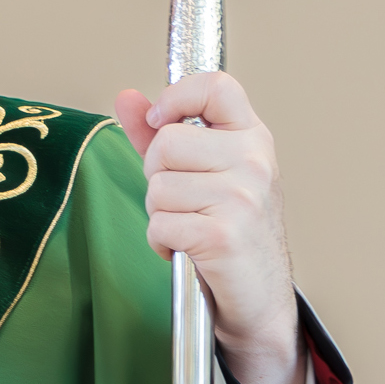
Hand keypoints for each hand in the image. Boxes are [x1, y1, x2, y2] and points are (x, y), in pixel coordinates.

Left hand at [114, 72, 302, 383]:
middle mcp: (254, 161)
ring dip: (160, 214)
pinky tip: (188, 249)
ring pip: (158, 187)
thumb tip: (125, 97)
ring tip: (190, 226)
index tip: (160, 121)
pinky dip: (162, 242)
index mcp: (252, 137)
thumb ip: (160, 134)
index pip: (216, 86)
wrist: (259, 297)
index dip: (177, 97)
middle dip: (157, 177)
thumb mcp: (200, 173)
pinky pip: (160, 224)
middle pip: (165, 143)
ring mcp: (244, 197)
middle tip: (184, 201)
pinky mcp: (225, 234)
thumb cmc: (228, 230)